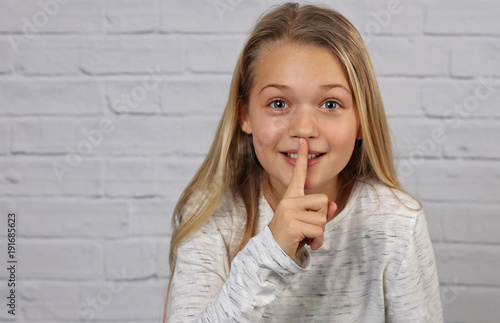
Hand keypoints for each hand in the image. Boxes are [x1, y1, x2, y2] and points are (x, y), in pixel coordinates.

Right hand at [268, 138, 336, 258]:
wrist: (272, 253)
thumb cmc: (291, 236)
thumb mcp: (307, 223)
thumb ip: (321, 213)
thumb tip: (334, 204)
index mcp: (291, 197)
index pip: (298, 175)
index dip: (302, 158)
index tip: (303, 141)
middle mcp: (289, 200)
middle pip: (323, 201)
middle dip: (322, 218)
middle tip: (308, 228)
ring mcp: (289, 212)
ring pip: (322, 218)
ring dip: (319, 232)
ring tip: (305, 236)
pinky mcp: (293, 224)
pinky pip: (318, 230)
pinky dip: (317, 241)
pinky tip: (306, 243)